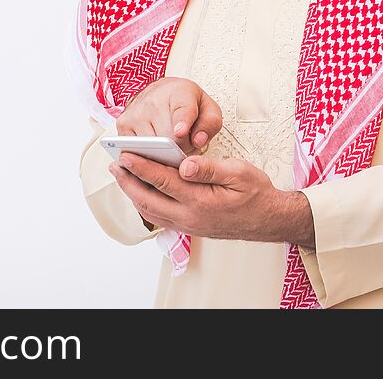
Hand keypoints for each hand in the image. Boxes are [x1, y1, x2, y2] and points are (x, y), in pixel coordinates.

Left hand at [108, 152, 314, 246]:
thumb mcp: (239, 173)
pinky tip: (138, 190)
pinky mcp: (187, 227)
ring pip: (149, 211)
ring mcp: (186, 225)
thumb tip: (185, 164)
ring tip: (121, 174)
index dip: (141, 167)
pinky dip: (143, 203)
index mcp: (201, 200)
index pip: (163, 181)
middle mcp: (189, 217)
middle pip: (148, 199)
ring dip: (132, 192)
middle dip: (128, 180)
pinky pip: (158, 218)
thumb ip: (210, 168)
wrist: (268, 220)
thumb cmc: (255, 193)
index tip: (125, 155)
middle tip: (114, 163)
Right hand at [117, 77, 222, 154]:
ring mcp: (135, 113)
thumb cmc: (186, 104)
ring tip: (169, 149)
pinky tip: (154, 153)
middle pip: (167, 139)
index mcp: (180, 92)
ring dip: (162, 156)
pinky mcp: (122, 125)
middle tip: (183, 148)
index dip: (182, 122)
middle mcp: (153, 100)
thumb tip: (198, 141)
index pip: (181, 110)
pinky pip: (134, 151)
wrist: (161, 92)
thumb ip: (210, 125)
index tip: (180, 132)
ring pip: (150, 148)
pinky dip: (145, 157)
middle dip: (179, 151)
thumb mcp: (208, 110)